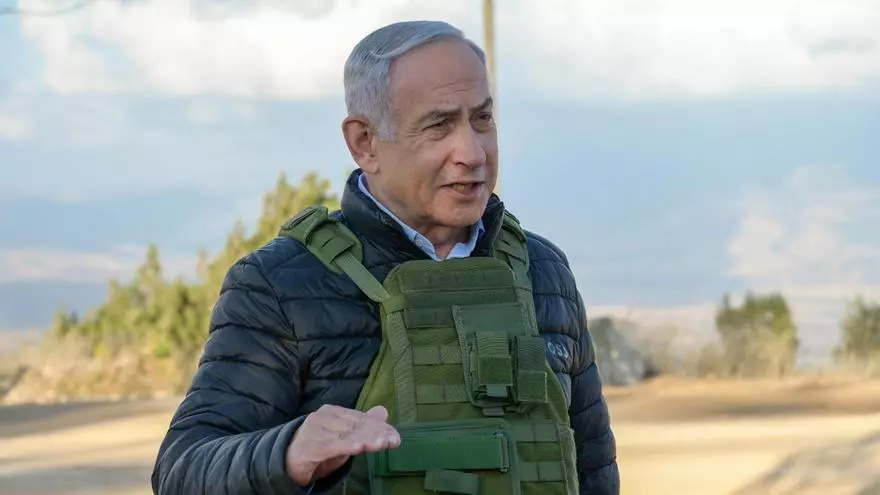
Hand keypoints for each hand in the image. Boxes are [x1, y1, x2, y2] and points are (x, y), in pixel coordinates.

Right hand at [285, 404, 400, 485]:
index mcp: (333, 412)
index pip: (360, 418)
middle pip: (355, 426)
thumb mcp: (343, 435)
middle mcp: (324, 417)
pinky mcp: (310, 447)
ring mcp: (315, 431)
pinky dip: (345, 447)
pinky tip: (357, 448)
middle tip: (393, 441)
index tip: (395, 436)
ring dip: (366, 441)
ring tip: (381, 444)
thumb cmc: (318, 445)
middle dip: (376, 434)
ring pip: (346, 436)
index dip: (379, 427)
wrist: (286, 459)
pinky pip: (330, 447)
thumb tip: (383, 411)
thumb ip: (363, 424)